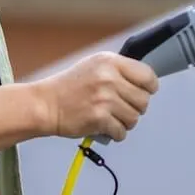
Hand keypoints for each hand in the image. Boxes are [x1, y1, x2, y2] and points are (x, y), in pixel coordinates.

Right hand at [35, 51, 158, 141]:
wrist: (45, 104)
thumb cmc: (69, 87)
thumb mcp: (94, 66)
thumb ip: (118, 71)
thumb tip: (145, 82)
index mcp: (110, 62)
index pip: (148, 76)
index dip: (149, 87)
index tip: (143, 92)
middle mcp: (109, 78)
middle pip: (144, 100)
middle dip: (135, 108)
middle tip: (121, 108)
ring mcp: (105, 98)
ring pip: (134, 118)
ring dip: (125, 122)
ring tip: (111, 117)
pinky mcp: (99, 118)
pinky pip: (121, 132)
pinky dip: (115, 133)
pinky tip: (104, 127)